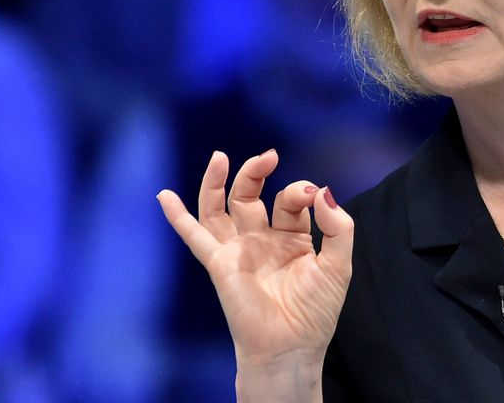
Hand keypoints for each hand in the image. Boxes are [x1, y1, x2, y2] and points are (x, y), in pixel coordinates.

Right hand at [157, 150, 353, 370]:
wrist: (292, 347)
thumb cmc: (316, 311)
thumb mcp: (339, 264)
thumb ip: (337, 227)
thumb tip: (323, 190)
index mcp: (292, 237)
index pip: (290, 201)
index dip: (300, 191)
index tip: (312, 197)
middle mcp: (262, 239)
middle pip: (251, 195)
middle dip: (257, 172)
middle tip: (269, 156)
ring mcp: (239, 250)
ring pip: (220, 208)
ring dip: (218, 181)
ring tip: (220, 157)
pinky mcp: (220, 264)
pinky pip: (195, 237)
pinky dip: (178, 217)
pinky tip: (165, 196)